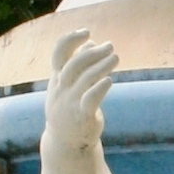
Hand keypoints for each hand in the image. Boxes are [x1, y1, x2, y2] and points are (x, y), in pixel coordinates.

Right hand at [44, 30, 117, 154]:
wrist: (65, 142)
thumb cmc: (69, 108)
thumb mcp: (68, 85)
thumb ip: (78, 63)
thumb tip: (91, 42)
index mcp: (57, 78)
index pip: (59, 54)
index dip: (70, 40)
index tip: (86, 32)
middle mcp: (61, 89)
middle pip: (74, 64)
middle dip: (92, 53)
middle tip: (110, 46)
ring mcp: (70, 103)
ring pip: (85, 80)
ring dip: (102, 66)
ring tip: (115, 58)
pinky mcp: (82, 116)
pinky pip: (90, 99)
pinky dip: (99, 88)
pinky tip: (109, 80)